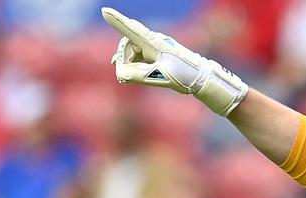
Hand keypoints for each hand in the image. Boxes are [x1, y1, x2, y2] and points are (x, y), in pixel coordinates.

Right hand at [101, 7, 247, 115]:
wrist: (200, 77)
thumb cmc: (182, 75)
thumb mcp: (158, 77)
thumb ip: (135, 75)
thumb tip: (119, 72)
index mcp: (153, 43)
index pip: (130, 29)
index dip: (116, 20)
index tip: (104, 11)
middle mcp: (153, 41)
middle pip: (128, 44)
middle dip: (123, 58)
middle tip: (122, 75)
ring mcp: (155, 46)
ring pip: (133, 52)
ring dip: (129, 64)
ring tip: (131, 78)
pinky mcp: (157, 53)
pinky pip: (139, 56)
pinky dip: (135, 65)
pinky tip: (134, 74)